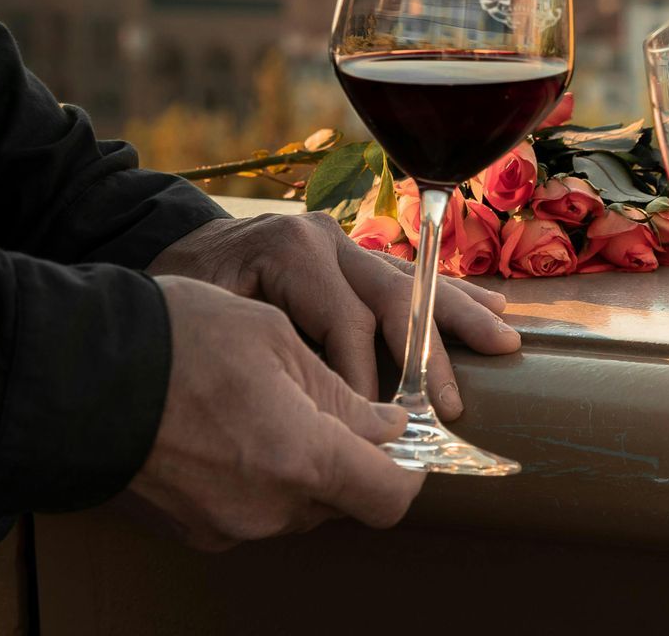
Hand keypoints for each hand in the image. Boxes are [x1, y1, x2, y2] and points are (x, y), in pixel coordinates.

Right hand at [127, 275, 424, 548]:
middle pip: (345, 499)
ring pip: (300, 504)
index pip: (391, 495)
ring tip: (274, 403)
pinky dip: (262, 474)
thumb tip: (389, 427)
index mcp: (301, 458)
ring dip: (306, 464)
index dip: (410, 468)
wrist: (69, 375)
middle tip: (336, 403)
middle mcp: (267, 509)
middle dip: (354, 456)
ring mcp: (226, 526)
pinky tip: (236, 425)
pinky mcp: (192, 530)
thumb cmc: (175, 340)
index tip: (406, 434)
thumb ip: (341, 394)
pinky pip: (254, 508)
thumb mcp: (276, 340)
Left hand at [149, 212, 518, 417]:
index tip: (378, 427)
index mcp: (293, 251)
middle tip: (453, 403)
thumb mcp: (203, 320)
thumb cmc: (177, 295)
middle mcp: (327, 240)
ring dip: (460, 316)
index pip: (348, 322)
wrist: (164, 254)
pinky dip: (448, 295)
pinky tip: (492, 306)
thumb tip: (316, 410)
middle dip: (430, 352)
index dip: (367, 378)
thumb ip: (262, 352)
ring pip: (413, 281)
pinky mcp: (352, 255)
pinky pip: (408, 276)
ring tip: (504, 339)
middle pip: (394, 297)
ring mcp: (343, 244)